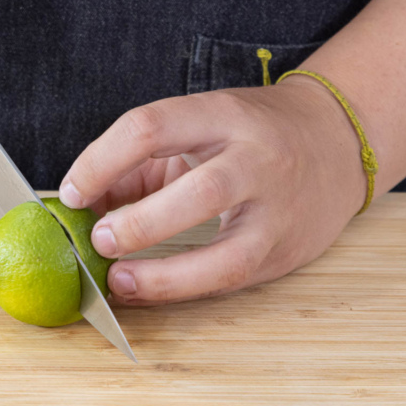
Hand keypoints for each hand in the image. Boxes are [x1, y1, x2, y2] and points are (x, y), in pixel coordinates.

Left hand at [58, 77, 369, 304]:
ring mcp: (278, 211)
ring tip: (119, 281)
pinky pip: (232, 279)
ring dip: (164, 275)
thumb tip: (79, 205)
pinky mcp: (285, 252)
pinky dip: (183, 290)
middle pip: (201, 191)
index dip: (101, 161)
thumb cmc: (249, 135)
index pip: (151, 127)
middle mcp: (258, 158)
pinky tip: (146, 291)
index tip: (69, 193)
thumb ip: (138, 163)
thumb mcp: (196, 127)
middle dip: (141, 223)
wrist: (336, 144)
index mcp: (222, 114)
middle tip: (97, 240)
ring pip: (227, 254)